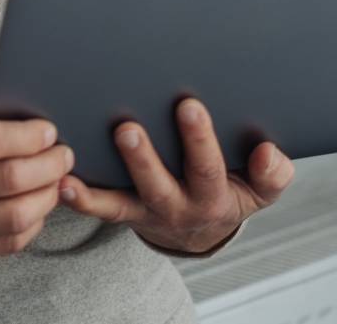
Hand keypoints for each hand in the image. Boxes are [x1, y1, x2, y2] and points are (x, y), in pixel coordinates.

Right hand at [0, 80, 75, 261]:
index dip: (26, 137)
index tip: (47, 130)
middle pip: (7, 179)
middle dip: (48, 164)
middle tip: (62, 153)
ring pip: (13, 216)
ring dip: (46, 196)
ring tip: (54, 179)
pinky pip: (6, 243)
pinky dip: (32, 225)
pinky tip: (36, 205)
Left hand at [57, 97, 292, 253]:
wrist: (202, 231)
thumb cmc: (229, 191)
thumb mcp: (260, 190)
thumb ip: (272, 173)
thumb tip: (269, 153)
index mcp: (213, 196)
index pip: (209, 169)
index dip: (200, 141)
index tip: (190, 106)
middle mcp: (178, 206)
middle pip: (160, 185)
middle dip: (144, 157)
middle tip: (128, 127)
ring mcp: (147, 210)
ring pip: (126, 197)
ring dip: (107, 173)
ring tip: (96, 143)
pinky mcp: (124, 211)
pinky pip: (101, 208)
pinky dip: (81, 197)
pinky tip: (64, 180)